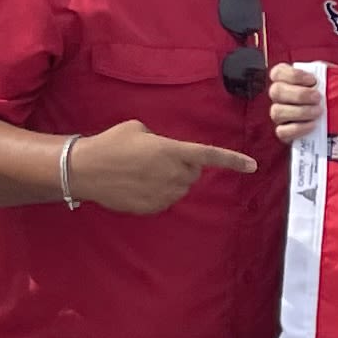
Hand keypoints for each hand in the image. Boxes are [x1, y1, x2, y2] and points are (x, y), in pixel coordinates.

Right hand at [73, 118, 260, 212]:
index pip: (210, 156)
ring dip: (169, 179)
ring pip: (180, 187)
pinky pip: (165, 199)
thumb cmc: (111, 144)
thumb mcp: (139, 130)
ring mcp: (164, 193)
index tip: (252, 166)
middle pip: (193, 172)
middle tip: (155, 159)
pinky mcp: (153, 208)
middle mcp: (173, 174)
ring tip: (141, 171)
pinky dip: (157, 192)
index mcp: (172, 151)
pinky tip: (136, 185)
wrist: (85, 170)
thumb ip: (163, 140)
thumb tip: (168, 152)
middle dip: (182, 166)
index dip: (233, 160)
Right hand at [268, 62, 327, 140]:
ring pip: (277, 112)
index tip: (312, 80)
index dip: (293, 75)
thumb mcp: (330, 78)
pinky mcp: (284, 133)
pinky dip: (298, 128)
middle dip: (299, 94)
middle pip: (275, 91)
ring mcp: (279, 115)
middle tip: (318, 98)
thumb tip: (327, 74)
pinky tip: (313, 125)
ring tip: (319, 111)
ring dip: (300, 111)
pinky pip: (281, 132)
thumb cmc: (331, 94)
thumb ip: (325, 73)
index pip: (277, 72)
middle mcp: (279, 97)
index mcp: (286, 80)